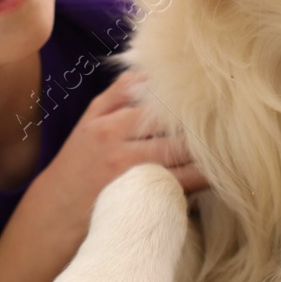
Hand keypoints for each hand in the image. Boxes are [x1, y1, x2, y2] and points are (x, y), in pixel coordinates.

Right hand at [23, 70, 207, 255]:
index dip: (183, 97)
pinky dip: (198, 178)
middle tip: (225, 121)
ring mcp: (125, 169)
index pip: (152, 97)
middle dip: (198, 123)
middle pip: (168, 123)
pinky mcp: (136, 197)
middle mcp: (114, 140)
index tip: (207, 96)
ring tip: (225, 147)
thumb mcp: (91, 120)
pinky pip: (177, 183)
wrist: (55, 211)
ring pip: (178, 154)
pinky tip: (212, 175)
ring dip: (204, 152)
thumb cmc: (80, 163)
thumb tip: (155, 70)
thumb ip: (120, 94)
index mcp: (105, 118)